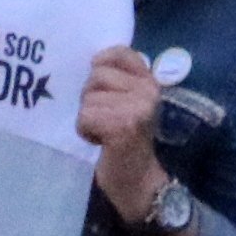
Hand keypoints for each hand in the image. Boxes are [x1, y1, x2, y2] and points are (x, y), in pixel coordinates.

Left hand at [79, 46, 173, 219]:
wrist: (138, 183)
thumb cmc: (126, 141)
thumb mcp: (126, 102)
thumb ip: (116, 79)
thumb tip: (90, 59)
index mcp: (150, 81)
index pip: (119, 52)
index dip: (101, 65)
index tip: (101, 89)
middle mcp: (148, 91)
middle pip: (96, 75)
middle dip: (90, 97)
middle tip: (105, 119)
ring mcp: (138, 108)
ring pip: (88, 97)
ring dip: (87, 117)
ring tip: (104, 132)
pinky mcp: (123, 126)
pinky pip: (85, 116)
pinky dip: (85, 131)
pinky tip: (100, 142)